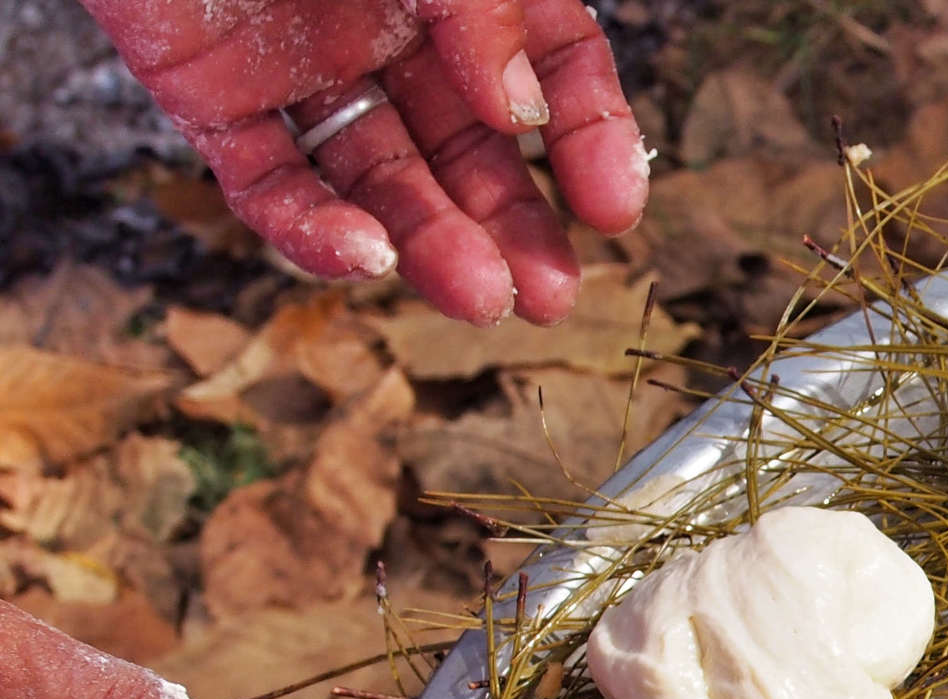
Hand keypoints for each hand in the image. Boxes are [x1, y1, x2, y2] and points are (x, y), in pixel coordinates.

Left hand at [81, 0, 649, 325]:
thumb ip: (483, 11)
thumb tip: (525, 113)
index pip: (549, 64)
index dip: (588, 137)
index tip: (612, 210)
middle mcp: (386, 27)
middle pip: (470, 147)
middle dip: (512, 224)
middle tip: (548, 294)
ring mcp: (301, 69)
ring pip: (379, 180)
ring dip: (431, 244)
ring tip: (477, 295)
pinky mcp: (209, 99)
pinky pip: (269, 185)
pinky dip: (312, 232)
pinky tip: (363, 254)